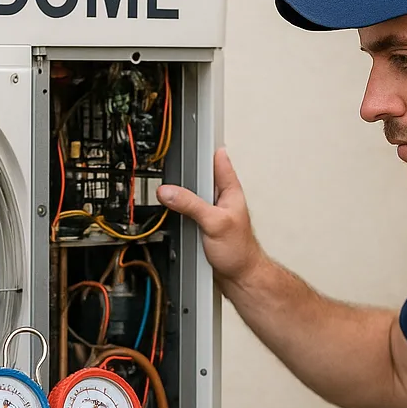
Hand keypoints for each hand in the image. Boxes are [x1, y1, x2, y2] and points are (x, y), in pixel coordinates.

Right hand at [156, 147, 265, 286]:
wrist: (239, 278)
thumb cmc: (239, 251)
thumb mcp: (214, 223)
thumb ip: (191, 205)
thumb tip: (168, 192)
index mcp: (230, 192)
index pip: (220, 160)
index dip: (208, 145)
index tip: (197, 130)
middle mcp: (221, 200)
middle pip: (200, 177)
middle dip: (186, 171)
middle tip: (171, 161)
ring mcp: (212, 213)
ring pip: (191, 196)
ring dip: (180, 195)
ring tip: (167, 189)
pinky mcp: (203, 227)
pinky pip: (187, 213)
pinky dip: (178, 212)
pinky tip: (172, 214)